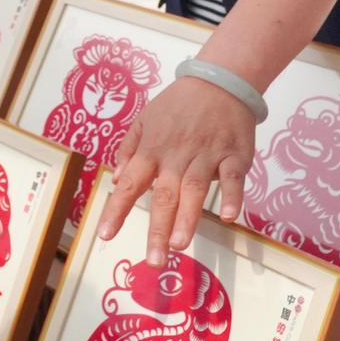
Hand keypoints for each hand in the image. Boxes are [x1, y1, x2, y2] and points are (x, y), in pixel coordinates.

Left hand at [96, 76, 255, 266]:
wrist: (218, 81)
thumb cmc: (178, 105)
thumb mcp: (145, 119)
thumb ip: (129, 148)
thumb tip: (116, 178)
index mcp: (153, 149)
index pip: (130, 183)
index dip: (117, 209)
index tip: (105, 235)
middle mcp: (176, 155)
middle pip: (164, 194)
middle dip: (157, 228)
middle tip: (154, 260)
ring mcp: (206, 155)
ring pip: (194, 188)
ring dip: (187, 217)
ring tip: (178, 244)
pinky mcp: (234, 155)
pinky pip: (232, 177)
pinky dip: (231, 195)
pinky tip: (227, 215)